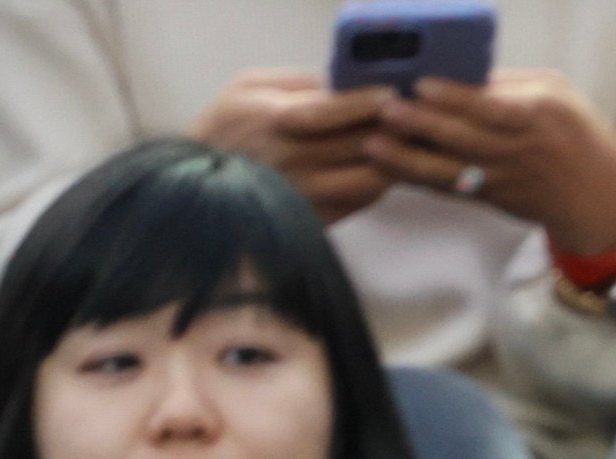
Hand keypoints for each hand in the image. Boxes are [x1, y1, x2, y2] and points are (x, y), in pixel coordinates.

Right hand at [195, 69, 393, 224]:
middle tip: (412, 118)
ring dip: (392, 162)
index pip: (331, 111)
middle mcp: (294, 161)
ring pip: (368, 180)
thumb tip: (339, 82)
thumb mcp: (247, 87)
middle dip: (392, 130)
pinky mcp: (315, 220)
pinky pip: (360, 204)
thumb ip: (294, 82)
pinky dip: (378, 186)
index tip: (392, 94)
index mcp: (276, 121)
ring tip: (402, 146)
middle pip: (358, 145)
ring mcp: (307, 195)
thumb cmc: (226, 129)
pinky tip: (382, 170)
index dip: (366, 103)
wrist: (203, 187)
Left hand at [369, 72, 615, 256]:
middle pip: (463, 137)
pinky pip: (449, 188)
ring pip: (449, 168)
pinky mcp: (491, 199)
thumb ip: (511, 84)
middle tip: (383, 108)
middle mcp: (519, 150)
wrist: (599, 201)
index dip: (453, 97)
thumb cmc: (580, 136)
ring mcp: (503, 179)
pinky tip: (390, 166)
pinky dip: (418, 178)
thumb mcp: (558, 95)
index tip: (420, 84)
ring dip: (408, 158)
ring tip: (373, 143)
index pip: (490, 106)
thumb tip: (459, 73)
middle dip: (420, 124)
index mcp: (539, 116)